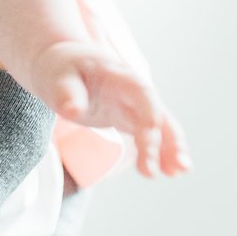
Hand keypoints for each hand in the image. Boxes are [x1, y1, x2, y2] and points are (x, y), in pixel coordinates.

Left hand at [28, 40, 191, 177]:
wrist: (60, 63)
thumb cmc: (59, 67)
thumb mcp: (57, 76)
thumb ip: (66, 93)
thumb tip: (72, 111)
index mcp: (119, 75)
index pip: (142, 94)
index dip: (149, 114)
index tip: (150, 135)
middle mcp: (133, 90)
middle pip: (157, 114)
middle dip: (168, 139)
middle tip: (175, 167)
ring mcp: (134, 104)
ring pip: (160, 126)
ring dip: (171, 149)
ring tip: (178, 172)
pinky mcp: (128, 118)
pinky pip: (150, 135)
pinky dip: (159, 152)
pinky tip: (168, 171)